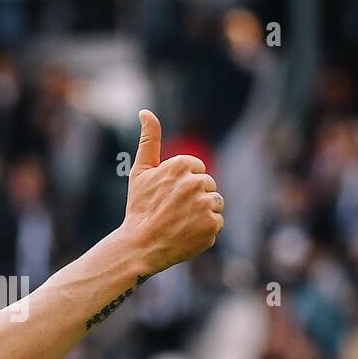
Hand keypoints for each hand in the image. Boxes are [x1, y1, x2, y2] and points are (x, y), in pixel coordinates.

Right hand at [119, 109, 222, 274]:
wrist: (140, 246)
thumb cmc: (139, 208)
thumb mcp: (141, 171)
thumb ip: (149, 140)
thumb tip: (145, 112)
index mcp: (182, 165)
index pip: (198, 171)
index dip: (183, 185)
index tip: (167, 196)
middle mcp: (197, 182)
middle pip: (209, 186)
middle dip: (195, 198)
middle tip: (172, 211)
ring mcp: (206, 205)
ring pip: (215, 204)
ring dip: (202, 213)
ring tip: (180, 223)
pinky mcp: (213, 226)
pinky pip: (218, 223)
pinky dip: (205, 230)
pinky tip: (186, 234)